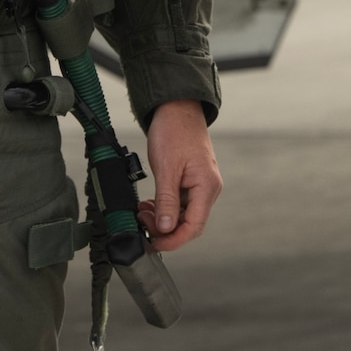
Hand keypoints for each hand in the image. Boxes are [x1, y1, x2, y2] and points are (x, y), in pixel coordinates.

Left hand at [138, 99, 221, 251]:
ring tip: (142, 211)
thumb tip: (166, 228)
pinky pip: (180, 202)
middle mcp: (208, 188)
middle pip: (189, 223)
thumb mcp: (166, 168)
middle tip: (143, 221)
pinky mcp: (192, 180)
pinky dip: (164, 207)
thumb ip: (167, 201)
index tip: (154, 243)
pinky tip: (150, 204)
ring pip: (183, 214)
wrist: (177, 108)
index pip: (193, 226)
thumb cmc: (174, 131)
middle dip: (165, 229)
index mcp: (207, 186)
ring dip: (163, 218)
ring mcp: (201, 184)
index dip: (173, 240)